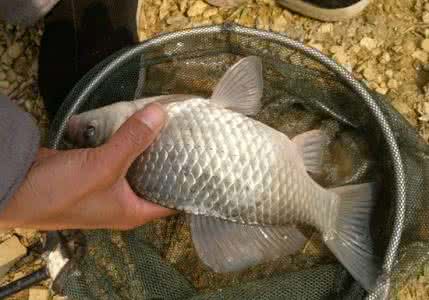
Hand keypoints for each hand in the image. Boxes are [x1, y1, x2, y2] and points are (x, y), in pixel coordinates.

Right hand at [0, 103, 175, 230]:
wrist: (15, 187)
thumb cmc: (60, 192)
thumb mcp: (103, 166)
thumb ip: (133, 140)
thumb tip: (161, 114)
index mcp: (133, 212)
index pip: (172, 202)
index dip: (190, 186)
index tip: (205, 164)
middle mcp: (124, 202)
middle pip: (156, 180)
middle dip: (171, 161)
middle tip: (190, 139)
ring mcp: (109, 186)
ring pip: (137, 166)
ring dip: (148, 149)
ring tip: (170, 128)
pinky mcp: (95, 171)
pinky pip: (119, 156)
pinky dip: (128, 143)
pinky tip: (138, 126)